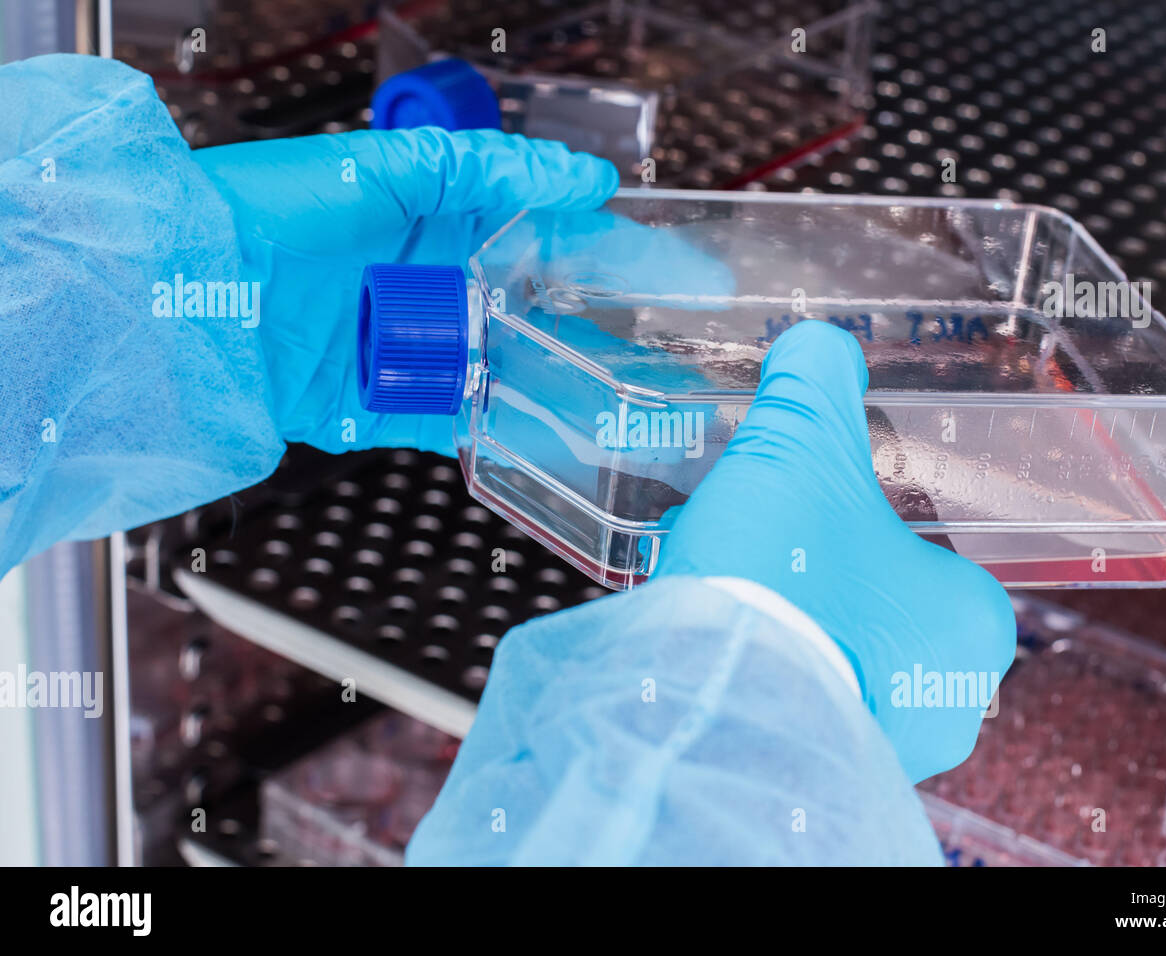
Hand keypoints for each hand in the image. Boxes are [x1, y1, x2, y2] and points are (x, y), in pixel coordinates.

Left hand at [193, 127, 617, 454]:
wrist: (186, 292)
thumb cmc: (267, 212)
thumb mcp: (385, 170)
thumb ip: (484, 170)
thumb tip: (576, 174)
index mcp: (428, 225)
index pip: (529, 236)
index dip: (587, 248)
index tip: (646, 262)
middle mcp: (423, 289)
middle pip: (520, 312)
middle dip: (581, 330)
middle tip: (647, 347)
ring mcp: (405, 350)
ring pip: (494, 373)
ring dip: (548, 388)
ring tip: (610, 403)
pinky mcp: (376, 407)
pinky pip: (446, 425)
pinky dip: (489, 437)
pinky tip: (540, 441)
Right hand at [654, 320, 1015, 782]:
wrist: (718, 702)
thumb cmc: (788, 580)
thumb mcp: (800, 448)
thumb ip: (815, 382)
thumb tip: (816, 345)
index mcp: (972, 621)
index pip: (934, 560)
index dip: (867, 530)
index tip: (816, 519)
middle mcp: (947, 701)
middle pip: (878, 611)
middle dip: (815, 575)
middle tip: (761, 547)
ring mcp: (887, 751)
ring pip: (834, 658)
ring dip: (784, 622)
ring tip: (722, 585)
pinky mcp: (824, 783)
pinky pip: (799, 707)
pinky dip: (761, 669)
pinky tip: (712, 638)